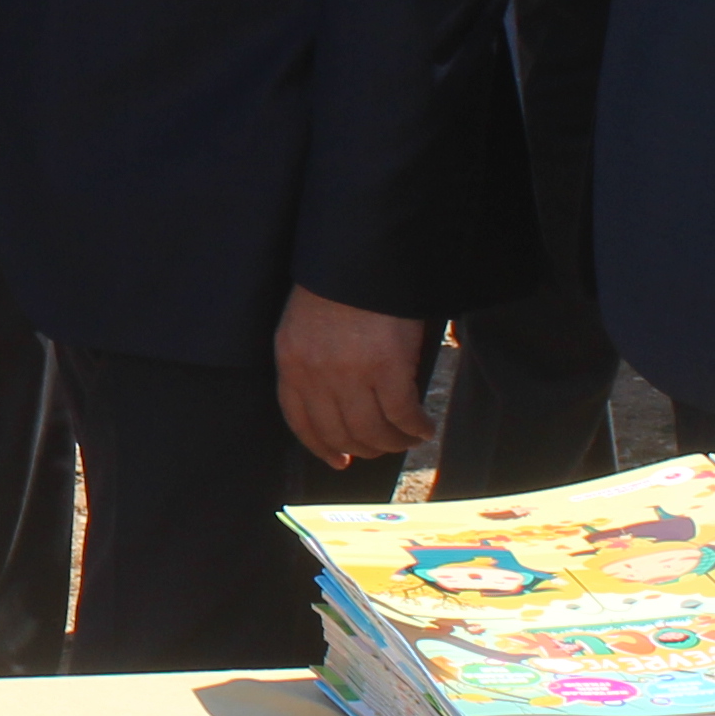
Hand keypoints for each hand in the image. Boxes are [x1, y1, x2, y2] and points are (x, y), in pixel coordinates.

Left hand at [275, 289, 437, 466]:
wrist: (361, 255)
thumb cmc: (338, 285)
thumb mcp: (306, 325)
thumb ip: (312, 362)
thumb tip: (335, 403)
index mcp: (290, 362)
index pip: (300, 421)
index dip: (321, 447)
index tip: (338, 460)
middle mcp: (316, 375)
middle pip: (339, 432)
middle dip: (363, 448)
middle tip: (381, 447)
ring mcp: (351, 374)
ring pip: (372, 431)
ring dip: (393, 443)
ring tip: (408, 439)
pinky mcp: (388, 368)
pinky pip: (402, 415)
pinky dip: (415, 428)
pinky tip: (424, 427)